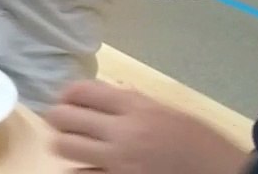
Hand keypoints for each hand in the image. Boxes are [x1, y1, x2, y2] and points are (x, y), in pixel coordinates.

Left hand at [44, 81, 249, 173]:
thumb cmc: (199, 142)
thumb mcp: (169, 111)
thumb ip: (133, 101)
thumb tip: (103, 93)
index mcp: (136, 107)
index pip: (82, 91)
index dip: (67, 93)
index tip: (67, 99)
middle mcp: (122, 133)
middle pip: (63, 118)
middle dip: (58, 118)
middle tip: (64, 123)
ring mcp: (118, 162)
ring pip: (64, 148)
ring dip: (64, 145)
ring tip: (73, 145)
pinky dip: (80, 170)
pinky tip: (90, 168)